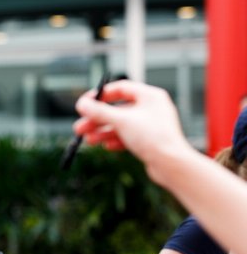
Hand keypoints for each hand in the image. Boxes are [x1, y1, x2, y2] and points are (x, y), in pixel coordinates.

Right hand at [73, 80, 195, 181]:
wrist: (172, 164)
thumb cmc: (153, 138)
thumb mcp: (121, 121)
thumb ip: (99, 111)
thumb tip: (82, 104)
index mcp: (150, 96)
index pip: (120, 88)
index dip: (100, 95)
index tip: (85, 104)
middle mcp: (151, 108)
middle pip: (117, 109)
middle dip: (97, 119)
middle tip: (80, 127)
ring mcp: (150, 125)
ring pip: (121, 125)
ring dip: (102, 132)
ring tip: (88, 140)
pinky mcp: (149, 140)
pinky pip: (128, 136)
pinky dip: (115, 140)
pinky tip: (106, 146)